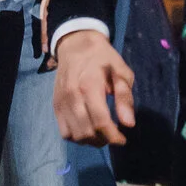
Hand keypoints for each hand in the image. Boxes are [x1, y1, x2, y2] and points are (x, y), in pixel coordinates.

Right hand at [54, 28, 136, 145]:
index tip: (123, 139)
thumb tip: (129, 124)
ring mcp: (61, 102)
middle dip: (103, 140)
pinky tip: (88, 130)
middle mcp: (72, 97)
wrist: (76, 45)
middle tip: (113, 135)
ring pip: (74, 135)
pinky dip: (77, 137)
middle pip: (86, 132)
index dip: (113, 136)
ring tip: (102, 134)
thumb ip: (125, 97)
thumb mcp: (122, 72)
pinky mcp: (56, 105)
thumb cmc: (103, 58)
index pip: (100, 122)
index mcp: (90, 86)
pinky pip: (64, 132)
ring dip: (90, 141)